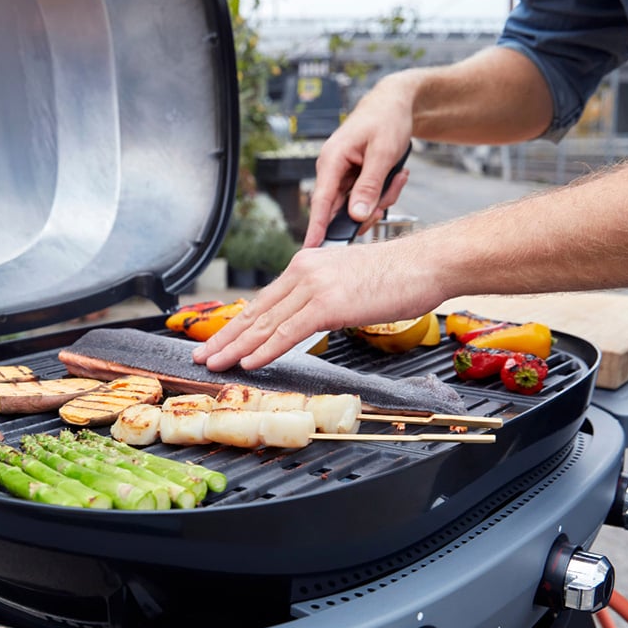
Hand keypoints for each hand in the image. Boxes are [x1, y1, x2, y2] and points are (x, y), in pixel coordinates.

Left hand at [192, 239, 441, 370]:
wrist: (425, 263)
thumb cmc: (397, 275)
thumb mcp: (348, 281)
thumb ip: (322, 296)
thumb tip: (308, 318)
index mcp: (306, 264)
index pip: (263, 301)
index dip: (236, 324)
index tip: (217, 340)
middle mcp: (303, 271)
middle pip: (255, 311)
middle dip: (225, 337)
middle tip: (201, 356)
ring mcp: (313, 287)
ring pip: (265, 324)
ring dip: (236, 348)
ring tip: (214, 364)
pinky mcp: (327, 304)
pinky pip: (287, 332)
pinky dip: (265, 349)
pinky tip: (248, 362)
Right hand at [303, 85, 416, 247]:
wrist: (394, 103)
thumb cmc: (386, 119)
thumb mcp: (383, 153)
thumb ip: (369, 186)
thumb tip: (356, 216)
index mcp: (332, 160)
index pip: (320, 201)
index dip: (316, 227)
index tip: (311, 249)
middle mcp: (331, 170)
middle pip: (341, 210)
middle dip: (368, 210)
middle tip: (390, 195)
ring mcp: (341, 176)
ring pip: (356, 207)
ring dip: (380, 199)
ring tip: (397, 177)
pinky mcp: (352, 180)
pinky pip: (365, 199)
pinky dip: (382, 193)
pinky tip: (394, 176)